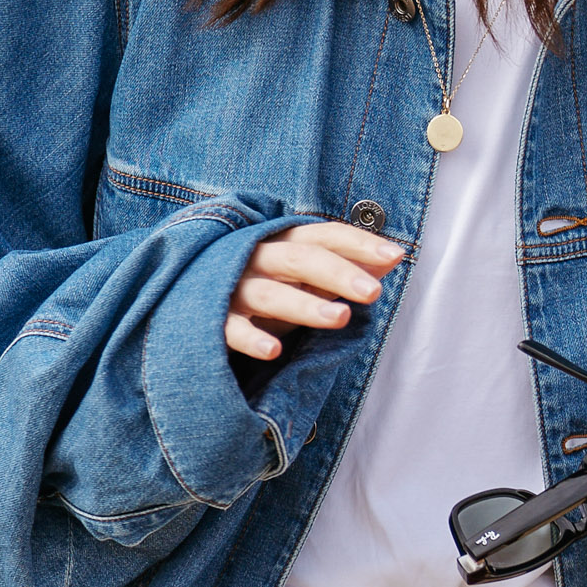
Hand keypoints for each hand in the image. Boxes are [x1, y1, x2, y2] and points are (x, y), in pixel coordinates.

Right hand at [226, 219, 403, 364]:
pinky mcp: (211, 320)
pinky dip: (251, 339)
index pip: (323, 235)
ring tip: (340, 318)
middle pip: (299, 258)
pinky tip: (272, 351)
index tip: (394, 254)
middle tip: (373, 292)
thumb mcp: (302, 275)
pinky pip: (230, 328)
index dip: (357, 243)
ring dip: (304, 305)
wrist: (191, 302)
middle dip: (338, 273)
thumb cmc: (259, 287)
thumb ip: (343, 267)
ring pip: (269, 293)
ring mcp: (232, 288)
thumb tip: (392, 258)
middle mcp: (256, 258)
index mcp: (281, 242)